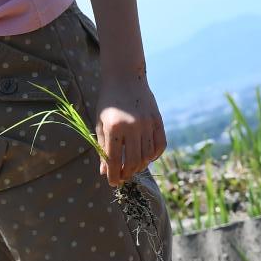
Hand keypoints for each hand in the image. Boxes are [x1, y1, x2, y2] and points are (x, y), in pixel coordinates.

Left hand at [96, 71, 166, 186]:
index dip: (113, 175)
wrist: (125, 77)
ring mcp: (147, 123)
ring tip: (133, 167)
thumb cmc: (108, 102)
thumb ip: (103, 148)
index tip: (112, 183)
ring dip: (140, 166)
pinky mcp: (158, 120)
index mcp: (114, 128)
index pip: (115, 160)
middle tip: (123, 176)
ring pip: (147, 155)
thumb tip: (105, 172)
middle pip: (133, 161)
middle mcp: (132, 127)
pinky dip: (155, 155)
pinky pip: (160, 144)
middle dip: (128, 173)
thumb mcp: (100, 124)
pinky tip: (147, 157)